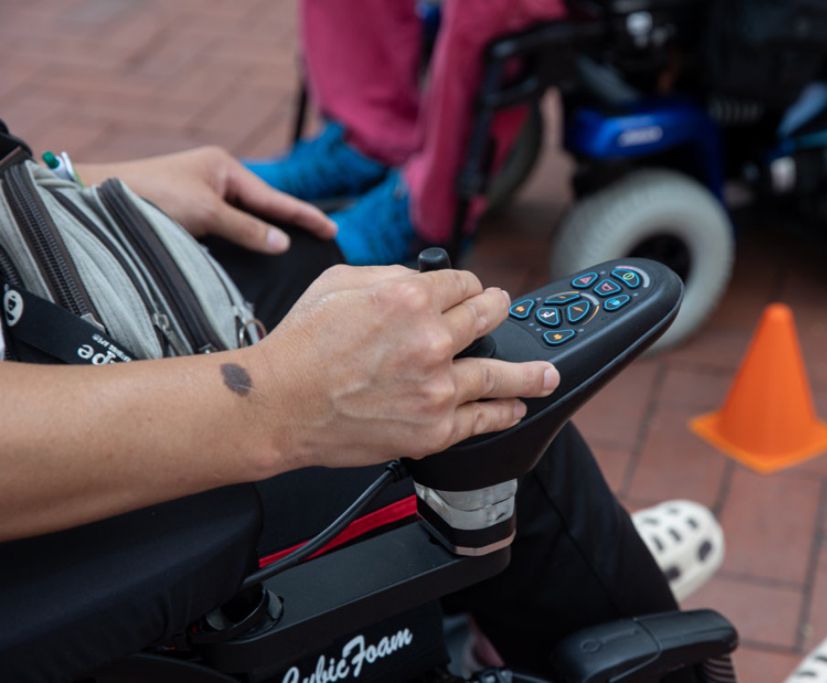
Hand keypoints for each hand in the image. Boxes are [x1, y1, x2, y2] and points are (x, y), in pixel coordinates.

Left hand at [76, 147, 335, 253]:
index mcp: (223, 166)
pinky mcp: (186, 214)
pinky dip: (241, 240)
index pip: (274, 197)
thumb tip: (282, 244)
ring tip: (295, 250)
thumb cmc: (150, 197)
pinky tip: (253, 253)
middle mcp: (214, 178)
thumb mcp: (205, 212)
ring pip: (242, 219)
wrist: (97, 198)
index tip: (332, 229)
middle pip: (261, 206)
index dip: (304, 216)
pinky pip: (225, 229)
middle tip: (322, 238)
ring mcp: (200, 195)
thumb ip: (246, 228)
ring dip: (263, 235)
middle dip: (288, 223)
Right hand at [248, 264, 560, 467]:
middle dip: (499, 310)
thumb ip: (389, 274)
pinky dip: (505, 413)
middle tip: (504, 312)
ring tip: (547, 374)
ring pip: (500, 374)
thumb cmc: (300, 345)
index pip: (463, 284)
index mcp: (410, 297)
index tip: (471, 292)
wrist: (279, 404)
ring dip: (530, 372)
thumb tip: (421, 279)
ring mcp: (437, 387)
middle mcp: (431, 339)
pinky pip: (483, 420)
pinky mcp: (434, 428)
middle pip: (488, 318)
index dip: (468, 286)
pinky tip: (517, 408)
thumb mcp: (339, 282)